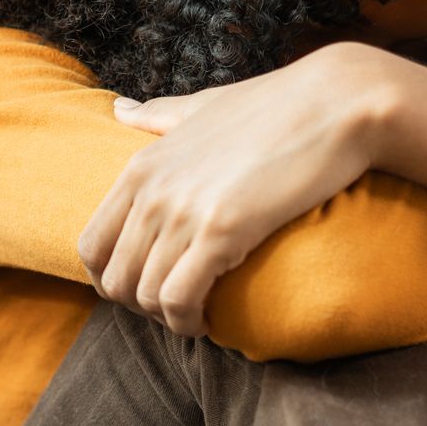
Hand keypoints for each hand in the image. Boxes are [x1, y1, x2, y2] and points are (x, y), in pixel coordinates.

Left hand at [78, 43, 392, 336]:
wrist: (335, 103)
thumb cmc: (276, 105)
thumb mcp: (202, 106)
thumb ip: (158, 115)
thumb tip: (119, 109)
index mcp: (140, 167)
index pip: (91, 246)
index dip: (112, 280)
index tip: (147, 287)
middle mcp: (152, 190)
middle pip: (114, 280)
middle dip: (140, 306)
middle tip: (175, 308)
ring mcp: (182, 211)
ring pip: (145, 296)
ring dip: (168, 318)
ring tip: (196, 316)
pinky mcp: (220, 232)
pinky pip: (178, 300)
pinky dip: (187, 322)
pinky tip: (210, 322)